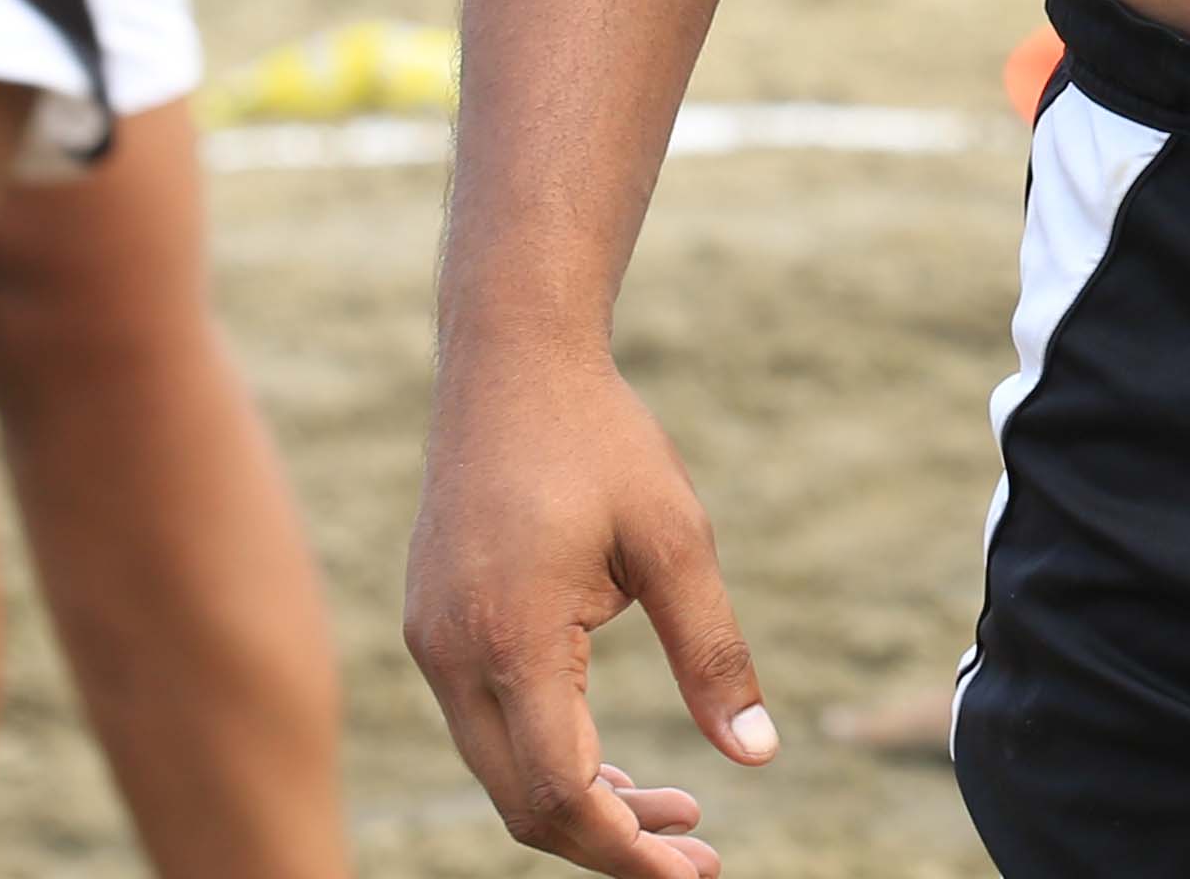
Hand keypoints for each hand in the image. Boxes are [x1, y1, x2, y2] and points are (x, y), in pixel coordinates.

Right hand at [407, 347, 779, 876]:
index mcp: (510, 637)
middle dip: (610, 844)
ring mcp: (433, 644)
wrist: (512, 362)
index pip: (560, 790)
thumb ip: (713, 652)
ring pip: (500, 772)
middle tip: (699, 857)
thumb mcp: (676, 539)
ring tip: (677, 814)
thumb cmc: (601, 439)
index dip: (626, 848)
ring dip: (582, 806)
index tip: (696, 868)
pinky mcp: (435, 628)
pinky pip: (487, 727)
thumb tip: (757, 756)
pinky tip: (617, 763)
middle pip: (521, 802)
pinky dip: (549, 760)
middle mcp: (452, 654)